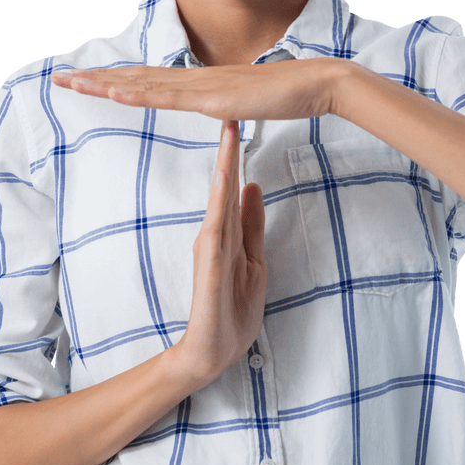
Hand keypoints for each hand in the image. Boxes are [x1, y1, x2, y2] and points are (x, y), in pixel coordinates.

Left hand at [50, 56, 344, 121]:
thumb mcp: (250, 105)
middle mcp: (197, 79)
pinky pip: (171, 98)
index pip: (152, 81)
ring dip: (107, 84)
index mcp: (203, 82)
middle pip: (138, 78)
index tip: (89, 79)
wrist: (318, 83)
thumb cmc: (291, 94)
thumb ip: (230, 107)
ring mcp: (205, 87)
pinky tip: (116, 92)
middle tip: (60, 78)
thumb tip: (222, 111)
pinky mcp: (216, 100)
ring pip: (146, 85)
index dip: (118, 79)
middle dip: (97, 78)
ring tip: (74, 82)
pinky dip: (140, 94)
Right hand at [172, 118, 266, 385]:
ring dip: (223, 168)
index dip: (236, 156)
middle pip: (224, 188)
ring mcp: (211, 251)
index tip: (240, 122)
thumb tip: (253, 187)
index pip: (232, 188)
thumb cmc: (231, 310)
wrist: (212, 353)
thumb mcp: (252, 259)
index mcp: (227, 235)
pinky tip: (224, 183)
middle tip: (230, 112)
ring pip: (219, 202)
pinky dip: (220, 205)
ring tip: (227, 136)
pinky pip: (216, 231)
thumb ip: (251, 225)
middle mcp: (215, 237)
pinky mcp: (210, 269)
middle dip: (228, 151)